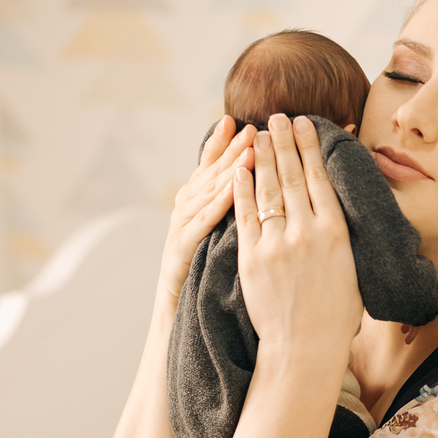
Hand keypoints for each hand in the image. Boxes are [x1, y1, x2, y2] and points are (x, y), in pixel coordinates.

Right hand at [158, 116, 256, 302]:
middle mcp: (184, 211)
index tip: (236, 121)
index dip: (221, 144)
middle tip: (252, 127)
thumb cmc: (209, 277)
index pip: (209, 168)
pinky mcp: (181, 250)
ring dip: (229, 169)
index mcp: (195, 205)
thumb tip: (257, 185)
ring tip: (249, 148)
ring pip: (206, 193)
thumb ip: (234, 210)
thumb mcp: (223, 238)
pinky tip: (234, 189)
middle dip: (231, 149)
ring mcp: (180, 229)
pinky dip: (218, 203)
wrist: (181, 316)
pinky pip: (202, 222)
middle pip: (210, 174)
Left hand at [232, 114, 362, 356]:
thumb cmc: (335, 315)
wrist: (304, 348)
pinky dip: (241, 188)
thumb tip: (338, 210)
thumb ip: (342, 236)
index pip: (320, 178)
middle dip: (284, 141)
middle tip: (277, 116)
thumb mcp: (352, 268)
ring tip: (256, 132)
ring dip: (261, 156)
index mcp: (337, 232)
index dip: (310, 146)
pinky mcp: (252, 257)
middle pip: (292, 175)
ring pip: (267, 189)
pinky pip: (245, 214)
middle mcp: (307, 231)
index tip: (305, 123)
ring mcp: (277, 243)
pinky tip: (238, 168)